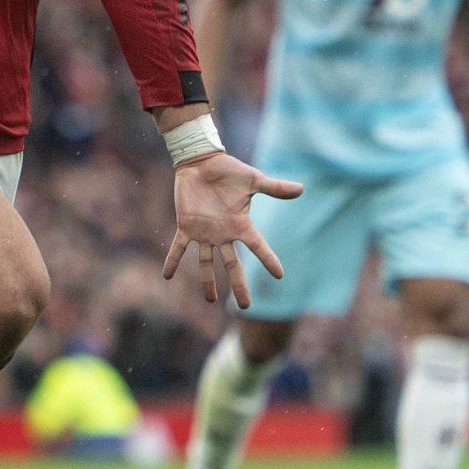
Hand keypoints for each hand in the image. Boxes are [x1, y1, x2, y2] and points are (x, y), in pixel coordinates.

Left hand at [161, 151, 303, 308]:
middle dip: (238, 285)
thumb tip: (301, 189)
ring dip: (207, 281)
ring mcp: (204, 233)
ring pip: (206, 262)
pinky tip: (167, 276)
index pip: (258, 247)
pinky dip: (172, 261)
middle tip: (246, 306)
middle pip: (232, 265)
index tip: (279, 275)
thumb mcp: (253, 180)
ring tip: (210, 300)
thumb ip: (274, 188)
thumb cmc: (228, 170)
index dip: (268, 259)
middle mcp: (223, 234)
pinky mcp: (186, 227)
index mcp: (240, 225)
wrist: (201, 162)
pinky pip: (179, 248)